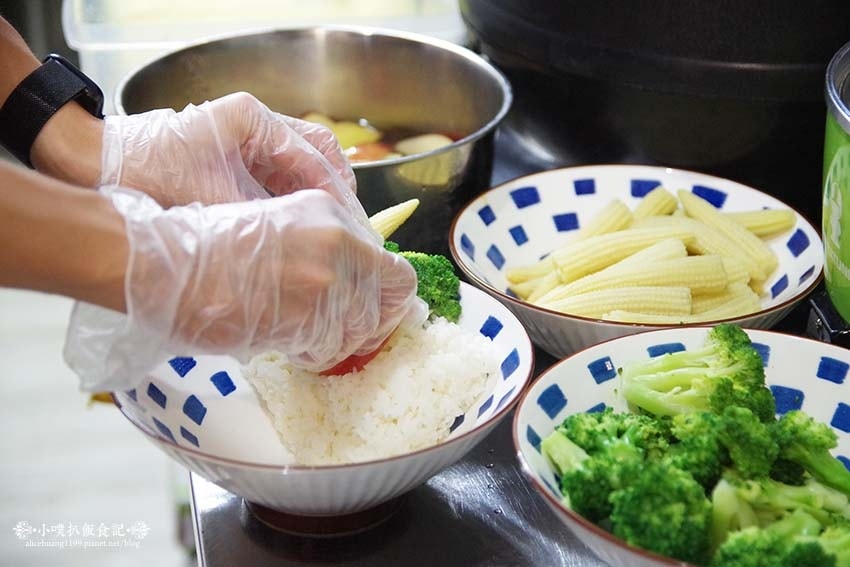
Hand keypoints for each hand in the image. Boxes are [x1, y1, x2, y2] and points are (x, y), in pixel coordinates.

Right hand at [64, 187, 421, 390]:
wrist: (171, 266)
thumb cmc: (214, 248)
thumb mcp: (282, 227)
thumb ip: (328, 250)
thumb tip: (363, 285)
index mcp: (334, 216)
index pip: (397, 271)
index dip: (391, 303)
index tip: (379, 315)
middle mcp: (340, 245)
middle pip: (387, 308)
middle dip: (370, 329)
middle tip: (346, 337)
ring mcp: (327, 282)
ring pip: (359, 334)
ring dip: (336, 343)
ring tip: (299, 333)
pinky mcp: (307, 318)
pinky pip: (329, 351)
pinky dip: (312, 355)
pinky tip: (285, 340)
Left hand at [100, 92, 362, 216]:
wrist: (101, 166)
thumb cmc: (151, 175)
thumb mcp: (215, 202)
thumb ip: (266, 216)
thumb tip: (307, 240)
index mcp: (253, 119)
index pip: (313, 156)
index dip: (335, 193)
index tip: (351, 224)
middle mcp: (256, 123)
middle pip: (317, 151)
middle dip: (336, 189)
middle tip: (351, 227)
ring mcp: (248, 138)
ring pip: (303, 164)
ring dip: (318, 196)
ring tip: (332, 231)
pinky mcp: (239, 157)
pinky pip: (280, 176)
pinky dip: (295, 199)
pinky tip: (303, 226)